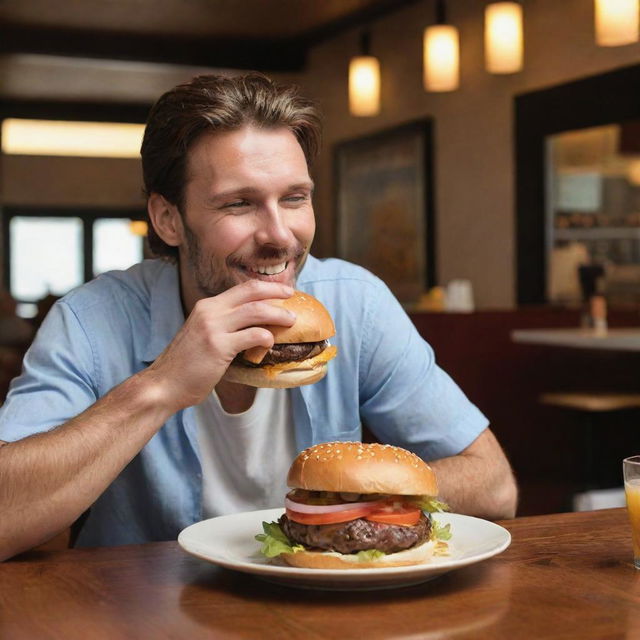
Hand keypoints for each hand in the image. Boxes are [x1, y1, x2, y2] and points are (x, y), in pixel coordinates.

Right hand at [145, 280, 294, 410]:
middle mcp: (210, 311)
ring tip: (291, 321)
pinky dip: (266, 337)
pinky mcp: (218, 346)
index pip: (242, 289)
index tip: (282, 292)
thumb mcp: (202, 334)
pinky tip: (271, 342)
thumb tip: (252, 327)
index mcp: (207, 306)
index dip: (266, 288)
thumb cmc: (186, 364)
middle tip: (293, 296)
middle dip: (276, 292)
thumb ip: (223, 326)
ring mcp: (213, 327)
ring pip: (255, 311)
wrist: (164, 384)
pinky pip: (251, 335)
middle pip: (251, 292)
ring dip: (278, 314)